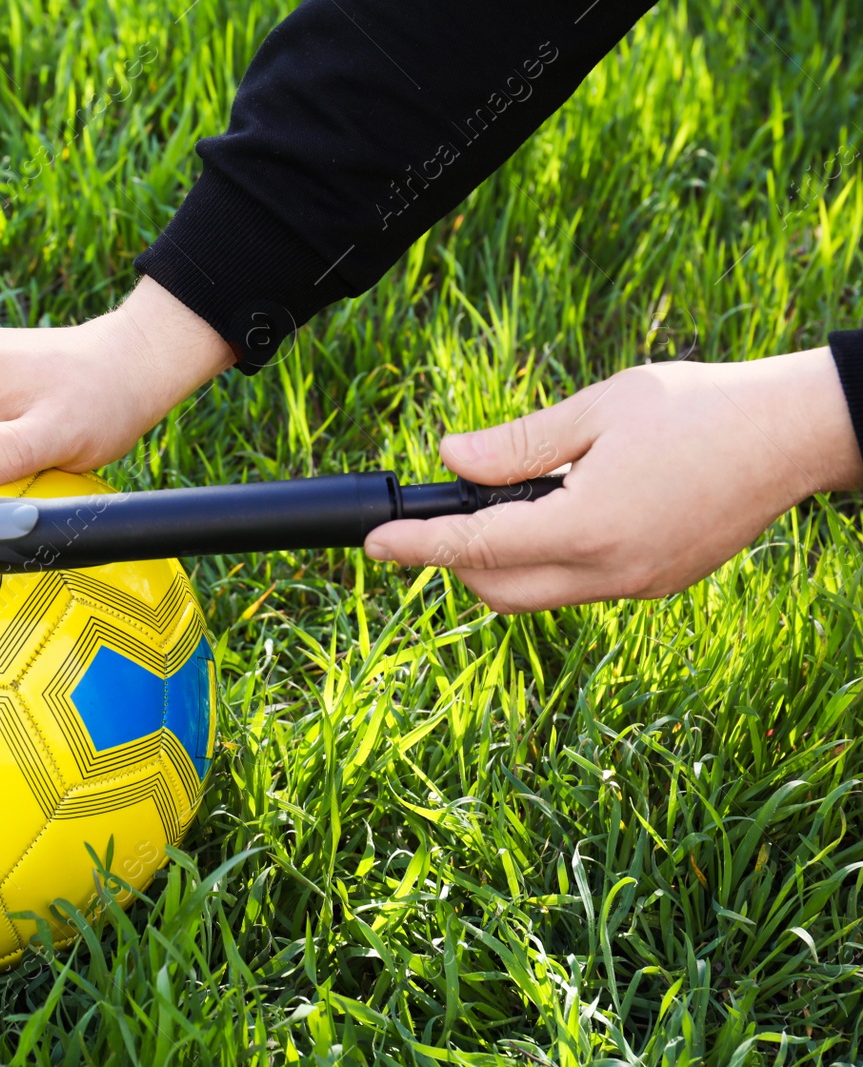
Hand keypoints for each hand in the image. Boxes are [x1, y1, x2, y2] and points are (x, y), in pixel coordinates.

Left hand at [364, 347, 862, 612]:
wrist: (797, 435)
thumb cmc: (698, 408)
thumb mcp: (597, 410)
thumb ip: (516, 444)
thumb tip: (449, 457)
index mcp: (589, 527)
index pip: (477, 547)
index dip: (416, 546)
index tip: (372, 545)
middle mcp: (611, 572)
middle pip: (499, 592)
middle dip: (457, 561)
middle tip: (442, 513)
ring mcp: (637, 587)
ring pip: (539, 596)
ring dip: (503, 563)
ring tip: (505, 503)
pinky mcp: (657, 585)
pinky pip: (579, 588)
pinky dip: (548, 561)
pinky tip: (560, 512)